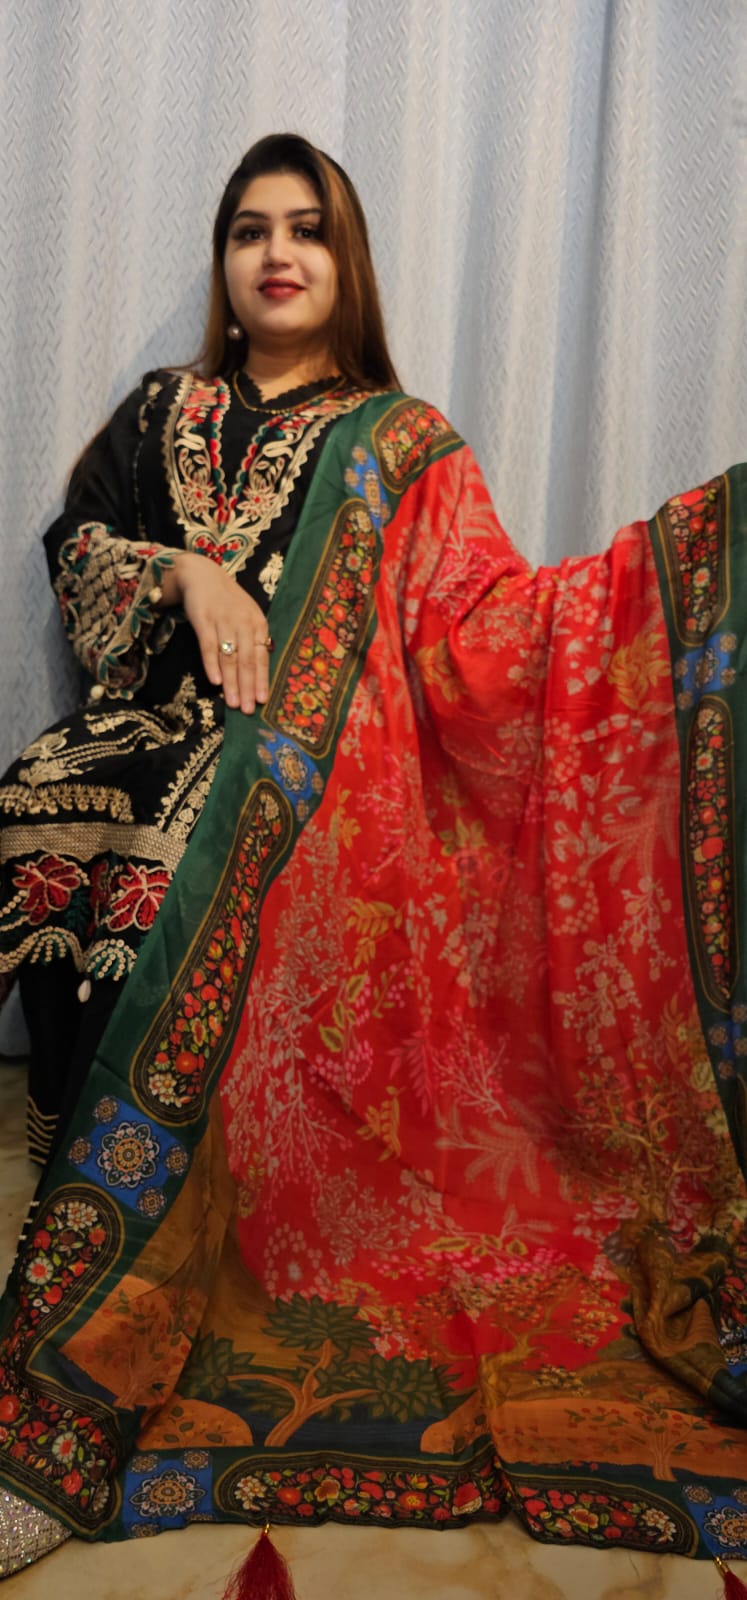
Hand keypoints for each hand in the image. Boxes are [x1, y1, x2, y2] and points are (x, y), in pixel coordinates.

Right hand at [161, 553, 271, 712]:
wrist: (201, 574)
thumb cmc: (227, 601)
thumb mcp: (246, 616)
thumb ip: (253, 640)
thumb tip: (259, 673)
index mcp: (257, 623)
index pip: (262, 657)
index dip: (262, 680)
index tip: (263, 701)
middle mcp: (243, 622)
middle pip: (247, 660)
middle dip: (248, 687)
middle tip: (248, 710)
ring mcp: (223, 620)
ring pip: (229, 656)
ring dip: (231, 682)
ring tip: (234, 703)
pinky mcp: (203, 618)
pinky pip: (208, 645)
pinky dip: (212, 663)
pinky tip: (215, 681)